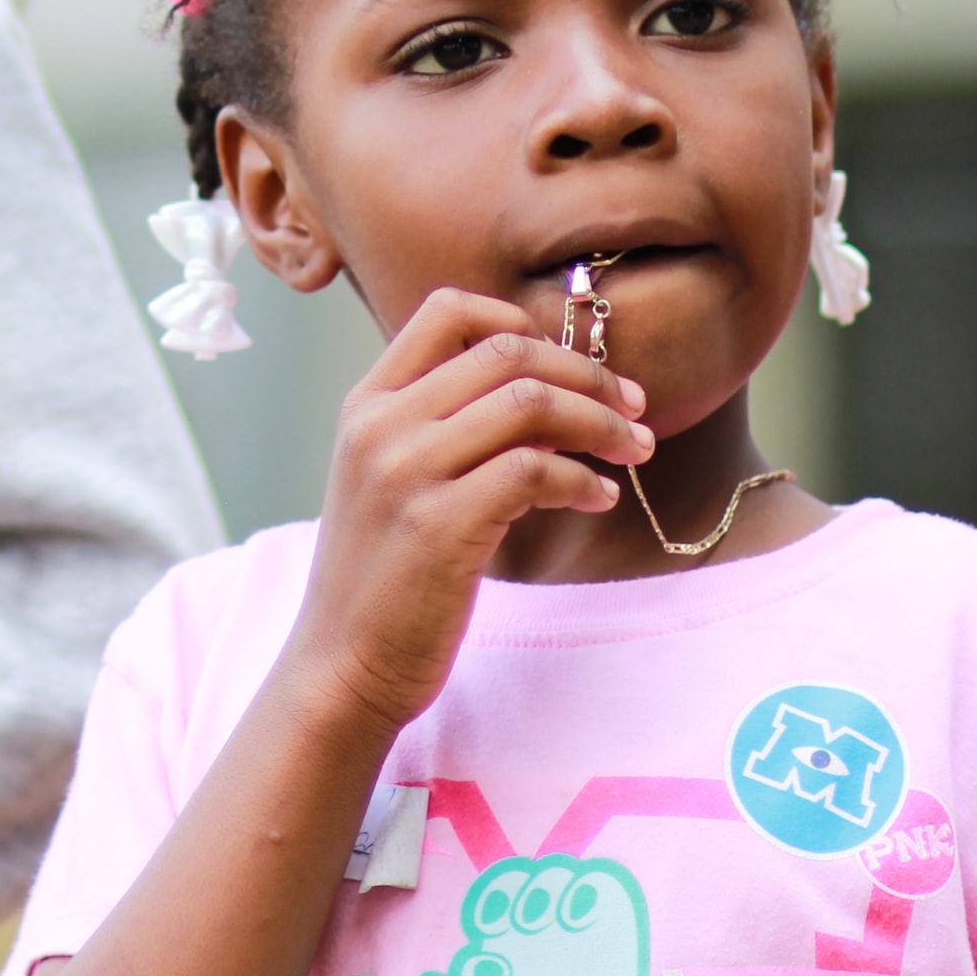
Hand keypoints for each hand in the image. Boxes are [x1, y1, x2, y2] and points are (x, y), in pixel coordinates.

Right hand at [286, 288, 645, 731]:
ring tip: (634, 450)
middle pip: (507, 353)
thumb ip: (439, 427)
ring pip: (529, 402)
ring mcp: (407, 470)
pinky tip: (599, 497)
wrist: (342, 664)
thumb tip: (543, 392)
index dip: (521, 321)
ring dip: (600, 422)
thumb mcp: (388, 480)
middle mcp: (382, 424)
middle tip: (633, 407)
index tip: (570, 363)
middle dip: (587, 373)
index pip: (448, 311)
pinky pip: (536, 470)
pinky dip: (583, 478)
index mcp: (367, 404)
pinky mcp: (440, 524)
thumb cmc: (382, 578)